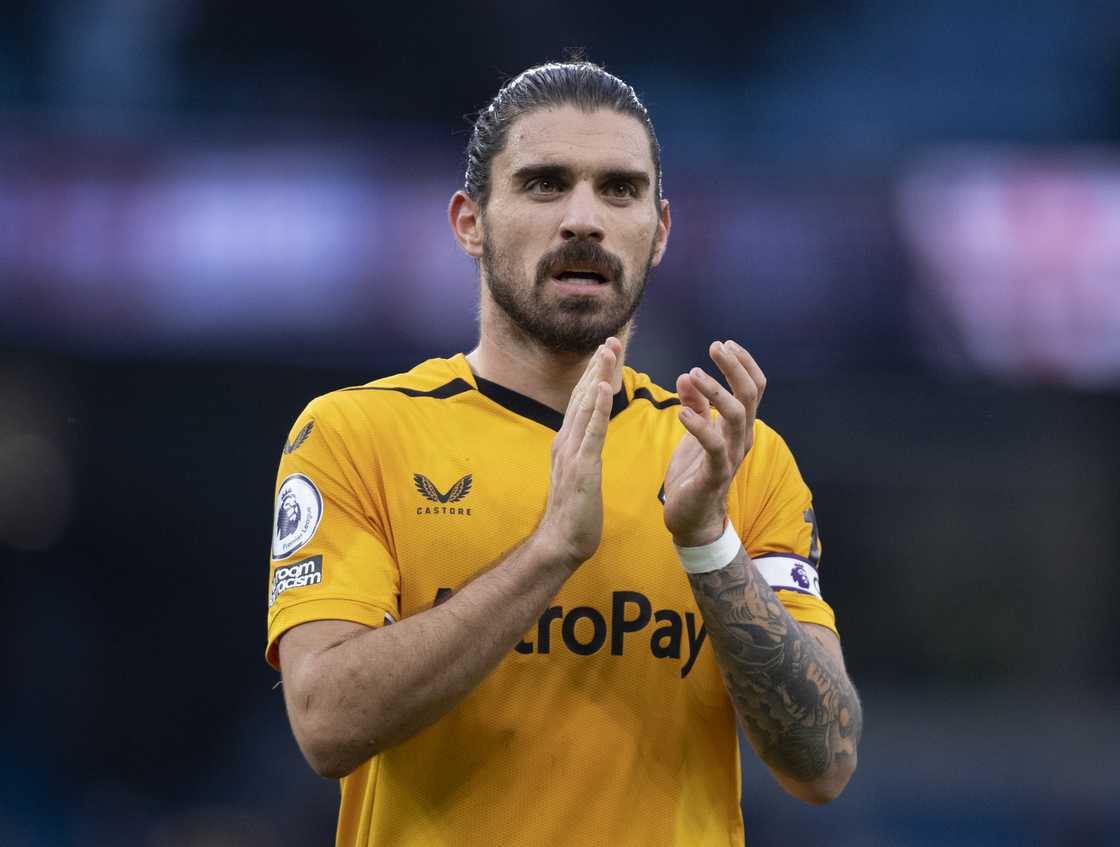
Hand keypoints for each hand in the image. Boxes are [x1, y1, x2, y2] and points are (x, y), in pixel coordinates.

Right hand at [534, 338, 622, 569]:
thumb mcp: (578, 475)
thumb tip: (587, 439)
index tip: (606, 352)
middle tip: (610, 339)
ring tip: (608, 351)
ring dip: (597, 376)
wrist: (560, 544)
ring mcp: (571, 453)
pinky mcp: (581, 467)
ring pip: (585, 406)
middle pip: (582, 395)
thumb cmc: (573, 515)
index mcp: (567, 443)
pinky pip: (591, 432)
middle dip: (597, 366)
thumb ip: (581, 453)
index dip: (594, 375)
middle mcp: (566, 441)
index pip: (582, 402)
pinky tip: (602, 387)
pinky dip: (595, 407)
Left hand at [662, 340, 765, 546]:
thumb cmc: (693, 474)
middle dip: (735, 367)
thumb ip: (695, 406)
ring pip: (737, 415)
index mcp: (738, 427)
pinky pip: (714, 446)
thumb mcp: (693, 433)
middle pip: (750, 395)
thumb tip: (686, 376)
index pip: (753, 388)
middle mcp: (741, 439)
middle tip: (715, 346)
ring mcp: (731, 456)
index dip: (743, 364)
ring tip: (693, 374)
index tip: (725, 344)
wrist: (691, 519)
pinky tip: (680, 412)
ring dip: (716, 391)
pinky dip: (699, 426)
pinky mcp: (714, 474)